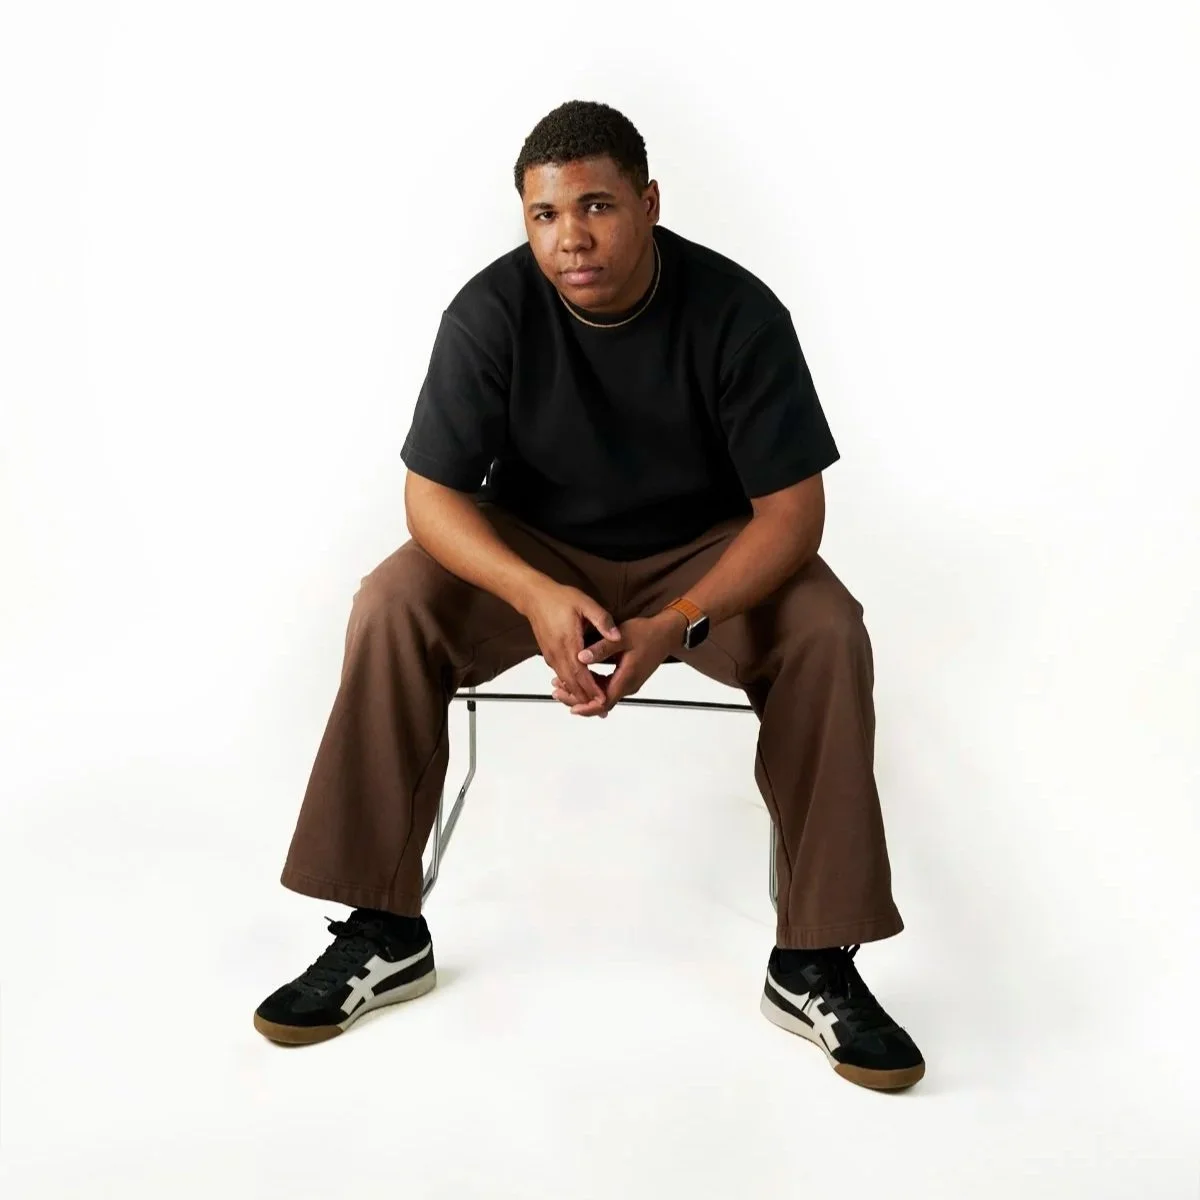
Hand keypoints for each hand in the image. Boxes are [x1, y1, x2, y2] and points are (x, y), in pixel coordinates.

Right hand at [521, 582, 622, 716]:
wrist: (534, 597)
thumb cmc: (559, 599)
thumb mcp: (585, 604)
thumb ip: (602, 620)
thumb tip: (617, 637)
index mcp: (568, 642)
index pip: (581, 673)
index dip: (592, 689)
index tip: (604, 700)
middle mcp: (557, 653)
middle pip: (572, 683)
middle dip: (586, 698)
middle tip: (601, 709)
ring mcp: (551, 656)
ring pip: (565, 681)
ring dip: (577, 694)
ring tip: (592, 705)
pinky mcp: (549, 655)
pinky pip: (560, 675)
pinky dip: (570, 685)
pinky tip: (578, 690)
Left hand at [550, 613, 684, 715]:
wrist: (666, 633)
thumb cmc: (647, 633)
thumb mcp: (622, 637)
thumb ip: (602, 648)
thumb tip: (581, 657)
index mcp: (627, 678)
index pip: (604, 702)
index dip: (586, 706)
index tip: (570, 705)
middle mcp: (628, 685)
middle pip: (600, 702)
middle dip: (578, 700)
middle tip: (558, 692)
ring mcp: (629, 682)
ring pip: (603, 696)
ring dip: (583, 692)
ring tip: (561, 685)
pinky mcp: (627, 677)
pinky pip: (607, 687)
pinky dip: (592, 686)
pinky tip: (579, 677)